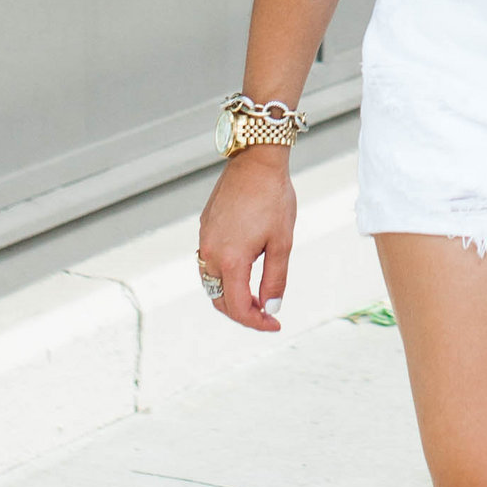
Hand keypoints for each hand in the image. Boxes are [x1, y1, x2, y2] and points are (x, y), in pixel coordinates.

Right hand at [195, 145, 294, 330]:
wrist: (256, 162)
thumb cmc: (273, 199)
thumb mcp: (282, 243)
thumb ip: (275, 279)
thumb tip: (270, 308)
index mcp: (230, 260)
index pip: (237, 307)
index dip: (256, 322)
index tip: (275, 324)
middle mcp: (210, 253)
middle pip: (220, 300)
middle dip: (242, 313)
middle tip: (267, 314)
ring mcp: (204, 240)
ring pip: (212, 283)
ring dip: (232, 296)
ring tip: (257, 297)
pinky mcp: (204, 228)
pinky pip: (209, 263)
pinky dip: (224, 277)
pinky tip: (244, 272)